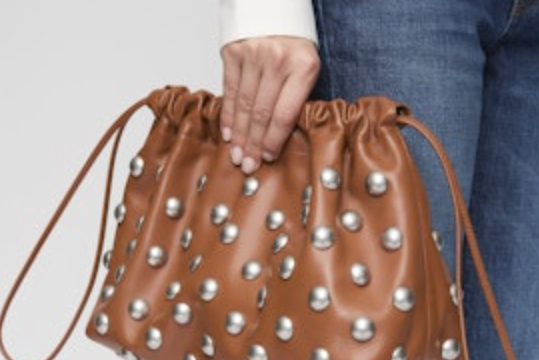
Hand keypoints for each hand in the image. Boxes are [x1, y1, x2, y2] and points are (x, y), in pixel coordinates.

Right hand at [220, 36, 320, 173]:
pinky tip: (229, 133)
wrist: (276, 8)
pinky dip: (228, 115)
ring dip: (239, 135)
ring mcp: (252, 56)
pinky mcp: (233, 53)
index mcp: (303, 67)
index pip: (284, 114)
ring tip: (237, 155)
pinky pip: (229, 91)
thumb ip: (298, 98)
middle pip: (262, 114)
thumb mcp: (309, 68)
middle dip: (254, 144)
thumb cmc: (295, 44)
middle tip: (248, 165)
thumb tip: (282, 137)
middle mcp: (276, 61)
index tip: (268, 158)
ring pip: (244, 106)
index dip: (274, 140)